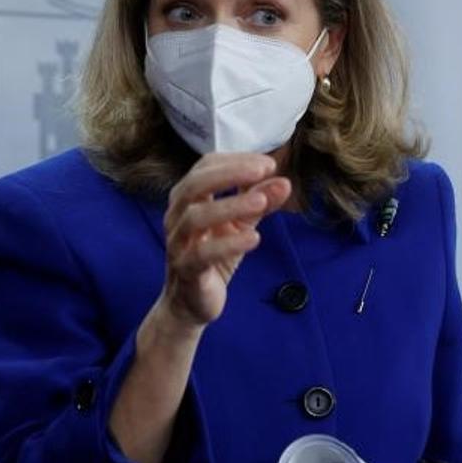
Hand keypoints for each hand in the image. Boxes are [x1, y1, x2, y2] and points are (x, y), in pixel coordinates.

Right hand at [159, 153, 290, 329]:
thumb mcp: (241, 225)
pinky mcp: (186, 271)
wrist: (191, 302)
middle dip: (229, 174)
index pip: (205, 166)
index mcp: (188, 198)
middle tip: (263, 171)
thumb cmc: (214, 255)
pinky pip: (201, 254)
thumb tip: (284, 182)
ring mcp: (178, 243)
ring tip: (261, 202)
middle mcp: (177, 216)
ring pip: (195, 218)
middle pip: (194, 186)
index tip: (268, 164)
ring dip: (231, 206)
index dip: (235, 160)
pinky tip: (253, 238)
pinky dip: (228, 244)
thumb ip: (260, 203)